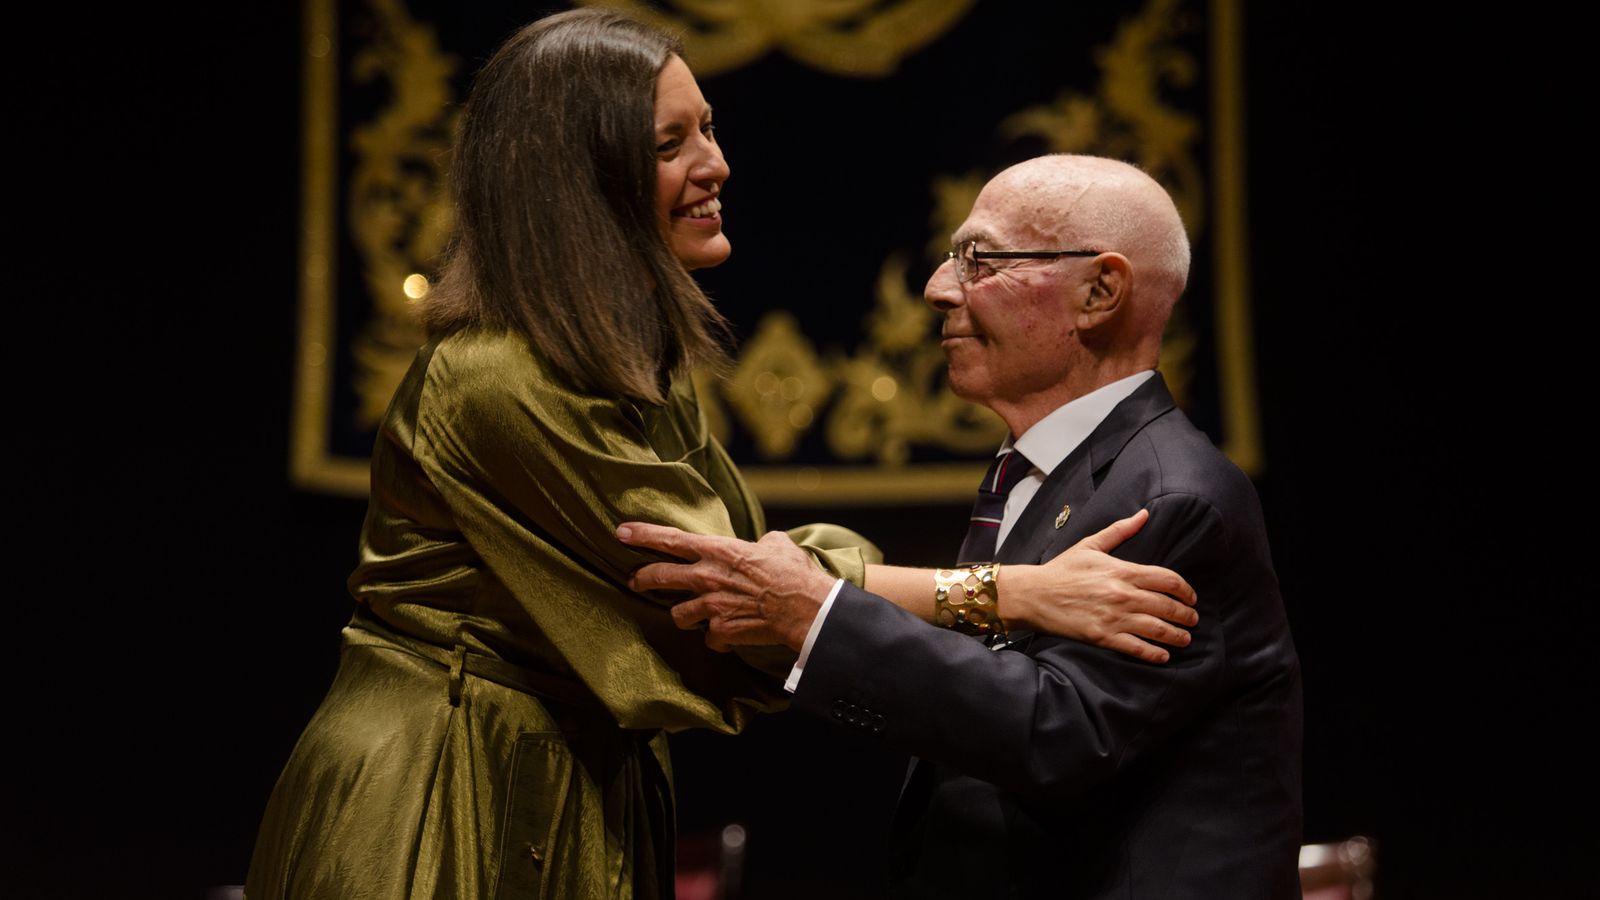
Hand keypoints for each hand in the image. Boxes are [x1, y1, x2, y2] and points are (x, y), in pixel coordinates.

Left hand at [617, 523, 836, 650]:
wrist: (804, 608)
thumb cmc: (793, 573)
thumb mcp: (778, 545)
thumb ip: (762, 543)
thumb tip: (764, 544)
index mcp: (719, 551)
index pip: (671, 540)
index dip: (642, 535)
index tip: (621, 532)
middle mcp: (708, 577)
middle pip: (660, 577)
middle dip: (642, 579)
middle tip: (635, 581)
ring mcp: (711, 607)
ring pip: (678, 614)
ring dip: (685, 615)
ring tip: (692, 616)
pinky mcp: (721, 632)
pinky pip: (709, 637)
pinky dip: (717, 637)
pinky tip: (728, 635)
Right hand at [1003, 509, 1198, 663]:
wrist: (1033, 594)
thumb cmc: (1061, 570)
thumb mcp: (1090, 545)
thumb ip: (1120, 530)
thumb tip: (1144, 515)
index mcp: (1122, 571)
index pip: (1167, 579)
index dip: (1185, 590)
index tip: (1191, 597)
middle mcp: (1123, 595)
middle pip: (1168, 606)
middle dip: (1186, 615)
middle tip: (1193, 620)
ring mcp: (1114, 617)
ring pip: (1157, 629)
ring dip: (1177, 636)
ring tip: (1185, 639)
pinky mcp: (1103, 637)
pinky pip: (1137, 648)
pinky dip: (1155, 654)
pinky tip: (1164, 656)